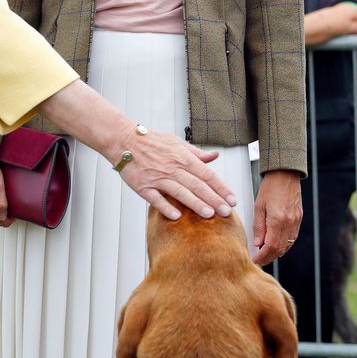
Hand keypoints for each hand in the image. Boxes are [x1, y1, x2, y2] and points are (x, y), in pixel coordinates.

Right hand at [116, 132, 235, 220]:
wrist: (124, 141)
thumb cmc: (151, 142)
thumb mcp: (177, 143)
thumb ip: (196, 152)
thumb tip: (214, 155)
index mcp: (183, 157)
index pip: (207, 174)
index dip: (221, 187)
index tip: (231, 199)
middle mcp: (172, 168)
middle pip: (197, 185)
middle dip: (214, 199)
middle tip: (226, 211)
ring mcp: (158, 178)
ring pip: (180, 192)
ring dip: (195, 204)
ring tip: (209, 214)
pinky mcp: (143, 186)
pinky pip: (156, 199)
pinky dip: (166, 207)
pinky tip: (177, 216)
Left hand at [251, 170, 302, 265]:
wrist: (285, 175)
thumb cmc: (270, 188)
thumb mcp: (258, 207)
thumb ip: (258, 227)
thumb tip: (257, 243)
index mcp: (278, 219)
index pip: (271, 246)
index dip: (263, 256)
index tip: (255, 260)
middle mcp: (289, 222)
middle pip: (280, 249)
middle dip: (269, 257)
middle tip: (259, 260)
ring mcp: (296, 221)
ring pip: (288, 245)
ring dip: (277, 252)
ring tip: (266, 253)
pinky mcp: (299, 218)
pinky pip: (292, 237)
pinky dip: (284, 243)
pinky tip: (276, 243)